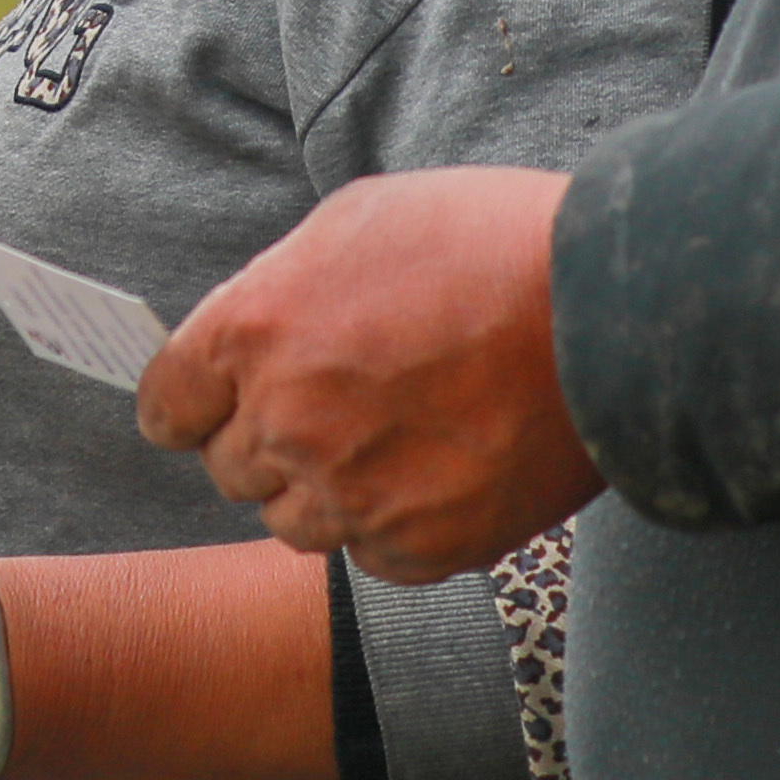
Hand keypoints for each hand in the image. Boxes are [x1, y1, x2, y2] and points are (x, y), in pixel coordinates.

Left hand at [139, 165, 595, 580]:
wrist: (610, 309)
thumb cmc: (488, 242)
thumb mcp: (356, 223)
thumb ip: (282, 291)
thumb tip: (255, 336)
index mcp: (255, 332)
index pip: (169, 404)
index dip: (194, 404)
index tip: (214, 407)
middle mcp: (288, 422)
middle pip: (231, 469)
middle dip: (271, 441)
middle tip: (338, 409)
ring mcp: (353, 494)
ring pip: (295, 524)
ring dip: (328, 491)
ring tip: (395, 441)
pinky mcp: (422, 546)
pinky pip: (372, 556)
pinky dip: (396, 526)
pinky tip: (441, 473)